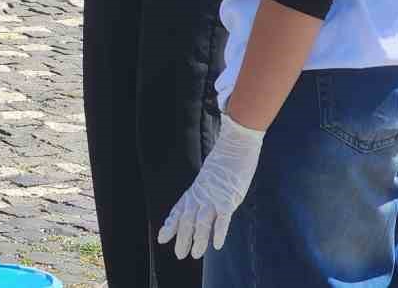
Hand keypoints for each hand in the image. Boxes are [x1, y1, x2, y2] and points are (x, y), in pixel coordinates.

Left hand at [158, 115, 264, 259]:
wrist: (235, 143)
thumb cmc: (226, 159)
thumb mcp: (210, 175)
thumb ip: (205, 189)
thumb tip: (204, 200)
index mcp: (196, 189)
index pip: (178, 209)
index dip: (170, 224)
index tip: (161, 237)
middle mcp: (201, 194)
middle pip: (187, 219)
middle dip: (182, 238)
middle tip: (178, 254)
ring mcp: (214, 196)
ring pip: (201, 222)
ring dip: (198, 240)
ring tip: (195, 255)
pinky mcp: (229, 197)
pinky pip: (222, 218)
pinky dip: (218, 232)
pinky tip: (216, 245)